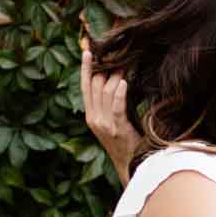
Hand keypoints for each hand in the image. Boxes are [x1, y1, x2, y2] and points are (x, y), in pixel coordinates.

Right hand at [80, 40, 139, 182]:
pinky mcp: (117, 128)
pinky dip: (119, 93)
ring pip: (105, 93)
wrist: (131, 164)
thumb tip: (117, 79)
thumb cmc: (126, 141)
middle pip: (94, 86)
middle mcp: (94, 119)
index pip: (85, 86)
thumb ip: (110, 104)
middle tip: (114, 54)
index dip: (85, 68)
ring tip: (124, 64)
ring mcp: (104, 124)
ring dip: (115, 76)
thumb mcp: (113, 121)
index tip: (88, 51)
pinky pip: (116, 106)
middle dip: (103, 68)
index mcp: (90, 116)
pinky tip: (125, 82)